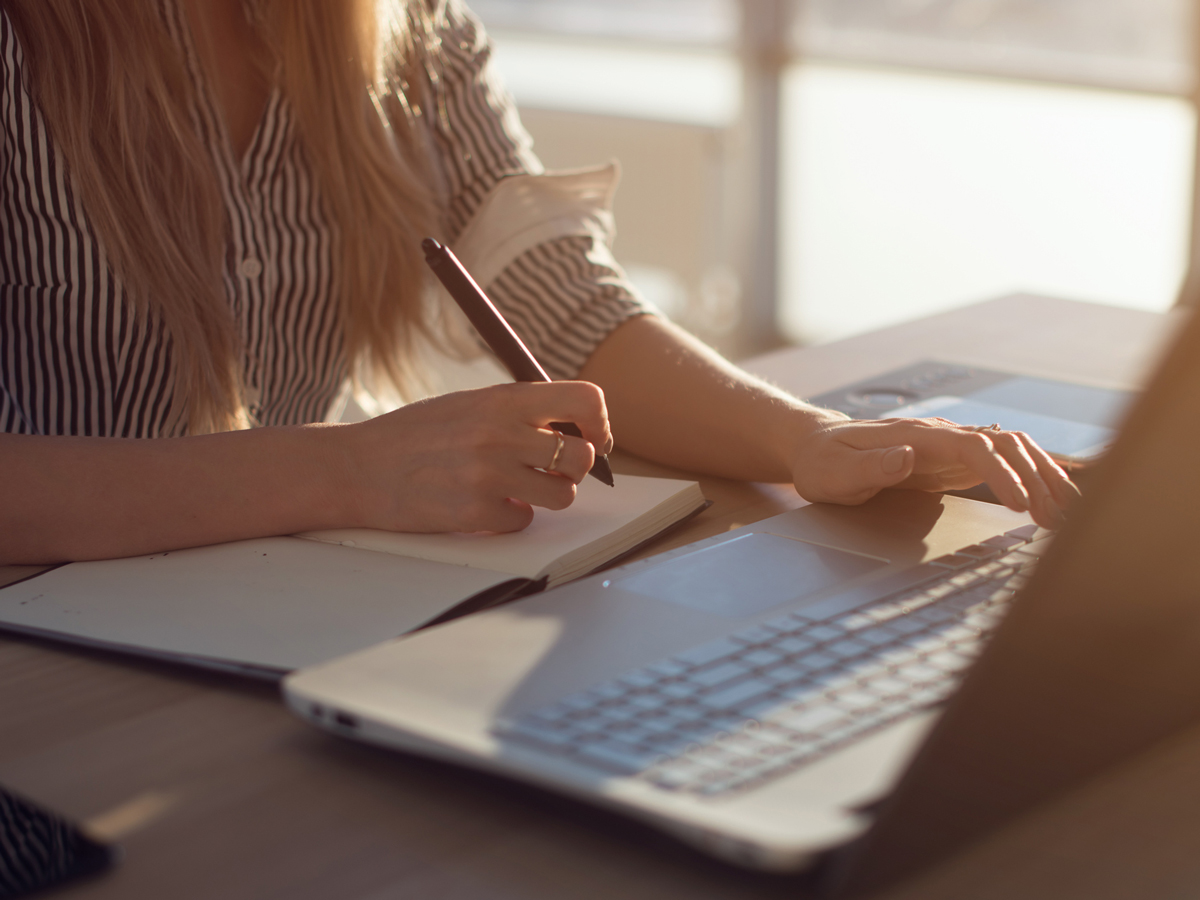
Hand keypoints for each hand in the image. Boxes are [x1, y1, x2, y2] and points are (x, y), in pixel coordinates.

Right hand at [338, 381, 611, 533]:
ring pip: (564, 495)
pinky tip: (483, 505)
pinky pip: (524, 521)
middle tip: (549, 471)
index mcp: (504, 400)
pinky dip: (510, 518)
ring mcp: (489, 474)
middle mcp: (502, 433)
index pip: (586, 400)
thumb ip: (519, 411)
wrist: (358, 467)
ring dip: (547, 497)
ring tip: (517, 488)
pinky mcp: (475, 512)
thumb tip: (575, 429)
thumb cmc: (417, 435)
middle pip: (583, 457)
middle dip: (573, 470)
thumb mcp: (470, 404)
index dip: (599, 424)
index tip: (592, 439)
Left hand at [789, 412, 1079, 529]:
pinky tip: (1057, 492)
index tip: (1022, 504)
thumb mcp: (835, 471)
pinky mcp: (953, 461)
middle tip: (1059, 520)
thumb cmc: (823, 463)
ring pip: (1012, 449)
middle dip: (1038, 478)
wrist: (817, 446)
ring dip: (1044, 476)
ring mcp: (950, 446)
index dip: (1002, 473)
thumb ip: (870, 466)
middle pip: (1006, 444)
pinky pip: (1003, 461)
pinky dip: (1034, 474)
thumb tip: (907, 457)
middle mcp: (941, 435)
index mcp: (916, 436)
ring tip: (1069, 512)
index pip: (974, 447)